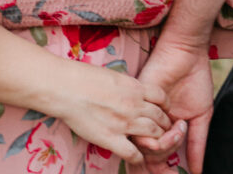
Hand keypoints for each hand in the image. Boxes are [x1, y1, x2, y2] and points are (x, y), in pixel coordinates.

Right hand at [54, 61, 173, 165]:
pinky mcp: (111, 139)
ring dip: (156, 139)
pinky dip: (139, 157)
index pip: (162, 97)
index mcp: (135, 87)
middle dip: (164, 124)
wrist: (67, 87)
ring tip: (154, 142)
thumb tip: (133, 93)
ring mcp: (124, 123)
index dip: (165, 105)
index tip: (162, 110)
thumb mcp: (114, 76)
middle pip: (160, 117)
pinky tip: (137, 156)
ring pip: (153, 135)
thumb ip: (128, 87)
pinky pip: (133, 154)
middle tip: (162, 129)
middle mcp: (134, 105)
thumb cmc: (85, 77)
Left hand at [134, 41, 213, 173]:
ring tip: (180, 126)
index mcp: (163, 127)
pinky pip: (144, 135)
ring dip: (168, 144)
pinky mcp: (138, 106)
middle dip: (168, 157)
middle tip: (182, 134)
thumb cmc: (195, 79)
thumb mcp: (200, 116)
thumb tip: (197, 171)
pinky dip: (161, 138)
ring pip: (148, 150)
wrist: (187, 54)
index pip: (157, 158)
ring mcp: (144, 115)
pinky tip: (174, 124)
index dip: (164, 171)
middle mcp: (151, 123)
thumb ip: (197, 144)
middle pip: (152, 158)